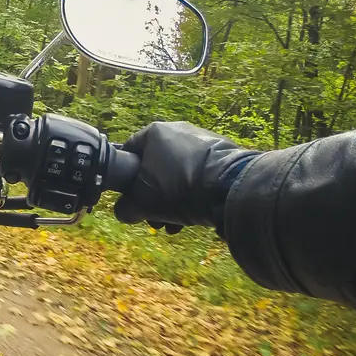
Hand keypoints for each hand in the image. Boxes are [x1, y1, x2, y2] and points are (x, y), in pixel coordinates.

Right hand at [113, 122, 257, 232]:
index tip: (130, 200)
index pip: (127, 153)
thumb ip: (124, 208)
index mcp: (154, 132)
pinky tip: (194, 217)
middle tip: (154, 219)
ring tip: (175, 224)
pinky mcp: (223, 155)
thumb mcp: (141, 203)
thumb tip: (125, 211)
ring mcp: (203, 141)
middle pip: (154, 169)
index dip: (124, 180)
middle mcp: (178, 130)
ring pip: (176, 175)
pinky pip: (198, 176)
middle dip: (152, 198)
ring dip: (171, 202)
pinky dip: (193, 195)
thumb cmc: (177, 189)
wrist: (231, 190)